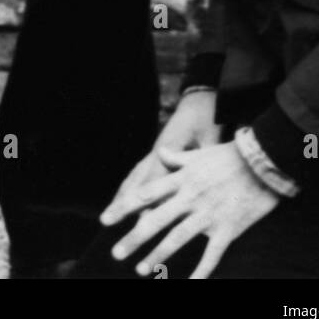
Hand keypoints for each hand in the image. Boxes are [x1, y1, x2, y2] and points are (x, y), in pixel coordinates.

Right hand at [100, 90, 220, 230]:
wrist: (199, 100)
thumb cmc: (207, 120)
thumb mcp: (210, 138)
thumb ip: (204, 159)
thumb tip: (205, 179)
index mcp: (170, 146)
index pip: (155, 176)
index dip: (148, 199)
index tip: (141, 218)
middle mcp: (157, 150)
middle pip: (137, 179)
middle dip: (124, 200)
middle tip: (108, 218)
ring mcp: (155, 151)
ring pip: (134, 175)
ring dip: (122, 193)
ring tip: (111, 211)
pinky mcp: (156, 152)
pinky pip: (138, 172)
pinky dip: (129, 185)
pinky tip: (124, 195)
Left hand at [101, 141, 279, 278]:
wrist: (263, 163)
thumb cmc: (230, 156)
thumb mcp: (200, 154)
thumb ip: (177, 158)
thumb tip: (160, 153)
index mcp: (182, 179)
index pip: (145, 194)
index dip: (124, 208)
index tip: (106, 220)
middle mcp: (190, 197)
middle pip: (155, 220)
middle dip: (134, 239)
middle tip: (116, 253)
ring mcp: (208, 214)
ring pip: (176, 239)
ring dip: (157, 256)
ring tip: (140, 269)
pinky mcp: (226, 229)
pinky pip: (211, 255)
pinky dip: (200, 272)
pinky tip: (189, 285)